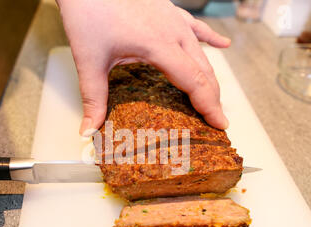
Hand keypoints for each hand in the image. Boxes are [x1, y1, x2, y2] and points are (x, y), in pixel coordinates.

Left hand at [56, 0, 230, 134]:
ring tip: (215, 96)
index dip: (209, 106)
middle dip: (213, 97)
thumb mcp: (89, 61)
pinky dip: (209, 38)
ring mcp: (173, 18)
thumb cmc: (87, 13)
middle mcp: (173, 31)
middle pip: (203, 69)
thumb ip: (93, 98)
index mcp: (160, 45)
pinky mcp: (167, 10)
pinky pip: (195, 27)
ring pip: (201, 52)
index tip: (221, 124)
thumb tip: (89, 130)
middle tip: (217, 120)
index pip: (194, 81)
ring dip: (209, 75)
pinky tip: (223, 44)